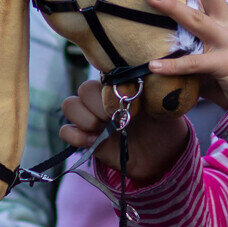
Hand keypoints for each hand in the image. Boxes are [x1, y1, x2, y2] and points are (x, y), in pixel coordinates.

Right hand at [59, 80, 187, 185]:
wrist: (161, 155)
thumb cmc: (162, 126)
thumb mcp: (161, 104)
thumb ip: (152, 89)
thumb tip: (148, 71)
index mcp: (118, 87)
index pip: (102, 77)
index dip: (111, 90)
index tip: (126, 105)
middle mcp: (101, 99)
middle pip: (83, 89)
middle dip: (98, 106)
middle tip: (114, 119)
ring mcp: (90, 117)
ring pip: (69, 105)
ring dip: (85, 118)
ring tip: (102, 130)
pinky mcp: (84, 138)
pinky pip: (65, 131)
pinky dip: (75, 136)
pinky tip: (94, 141)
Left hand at [145, 0, 227, 108]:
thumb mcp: (211, 48)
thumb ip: (191, 37)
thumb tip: (161, 30)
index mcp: (223, 17)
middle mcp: (225, 23)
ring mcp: (226, 42)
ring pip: (197, 20)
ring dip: (172, 7)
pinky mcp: (224, 64)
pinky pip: (194, 63)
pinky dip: (172, 65)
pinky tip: (154, 66)